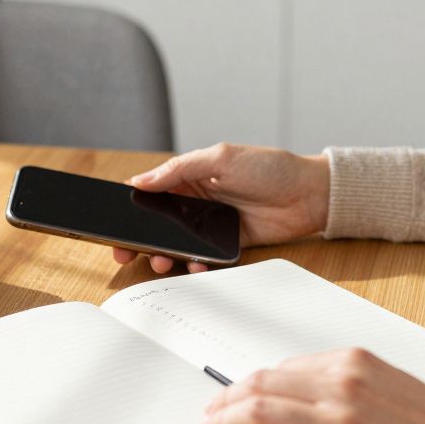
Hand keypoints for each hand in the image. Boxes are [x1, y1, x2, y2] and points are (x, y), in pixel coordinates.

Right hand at [112, 143, 330, 273]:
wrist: (310, 195)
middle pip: (159, 223)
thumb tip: (141, 180)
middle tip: (127, 252)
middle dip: (141, 238)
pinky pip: (201, 257)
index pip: (152, 191)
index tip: (115, 220)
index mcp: (191, 176)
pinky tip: (194, 265)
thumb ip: (180, 169)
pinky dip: (194, 264)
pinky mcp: (226, 244)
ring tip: (162, 261)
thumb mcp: (221, 158)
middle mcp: (197, 201)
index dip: (132, 205)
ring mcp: (210, 224)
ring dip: (165, 254)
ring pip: (177, 244)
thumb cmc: (270, 168)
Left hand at [201, 348, 424, 423]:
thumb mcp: (388, 383)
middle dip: (227, 399)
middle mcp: (341, 386)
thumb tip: (293, 394)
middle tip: (210, 413)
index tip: (232, 393)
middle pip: (262, 385)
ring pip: (260, 414)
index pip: (282, 367)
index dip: (248, 382)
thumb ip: (342, 382)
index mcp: (352, 361)